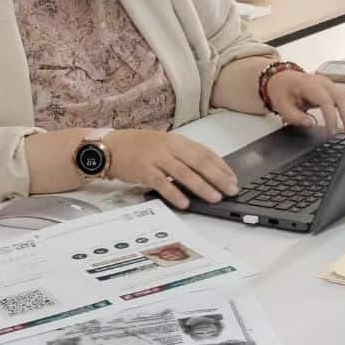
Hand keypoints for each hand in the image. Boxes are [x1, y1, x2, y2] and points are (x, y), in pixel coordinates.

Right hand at [106, 130, 238, 208]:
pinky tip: (186, 203)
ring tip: (215, 198)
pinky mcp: (144, 171)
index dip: (221, 166)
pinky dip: (175, 194)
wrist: (110, 146)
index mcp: (178, 141)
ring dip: (202, 186)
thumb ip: (184, 156)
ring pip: (184, 173)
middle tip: (231, 189)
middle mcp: (169, 147)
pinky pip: (162, 183)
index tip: (233, 178)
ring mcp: (156, 158)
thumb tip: (208, 172)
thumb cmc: (140, 148)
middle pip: (199, 162)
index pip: (205, 153)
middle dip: (218, 177)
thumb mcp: (165, 146)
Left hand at [264, 68, 344, 133]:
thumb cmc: (282, 90)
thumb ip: (294, 116)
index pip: (326, 100)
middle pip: (343, 97)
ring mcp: (330, 85)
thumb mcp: (281, 105)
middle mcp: (323, 82)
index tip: (332, 131)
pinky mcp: (332, 90)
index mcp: (309, 84)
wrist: (282, 78)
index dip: (331, 117)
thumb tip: (309, 124)